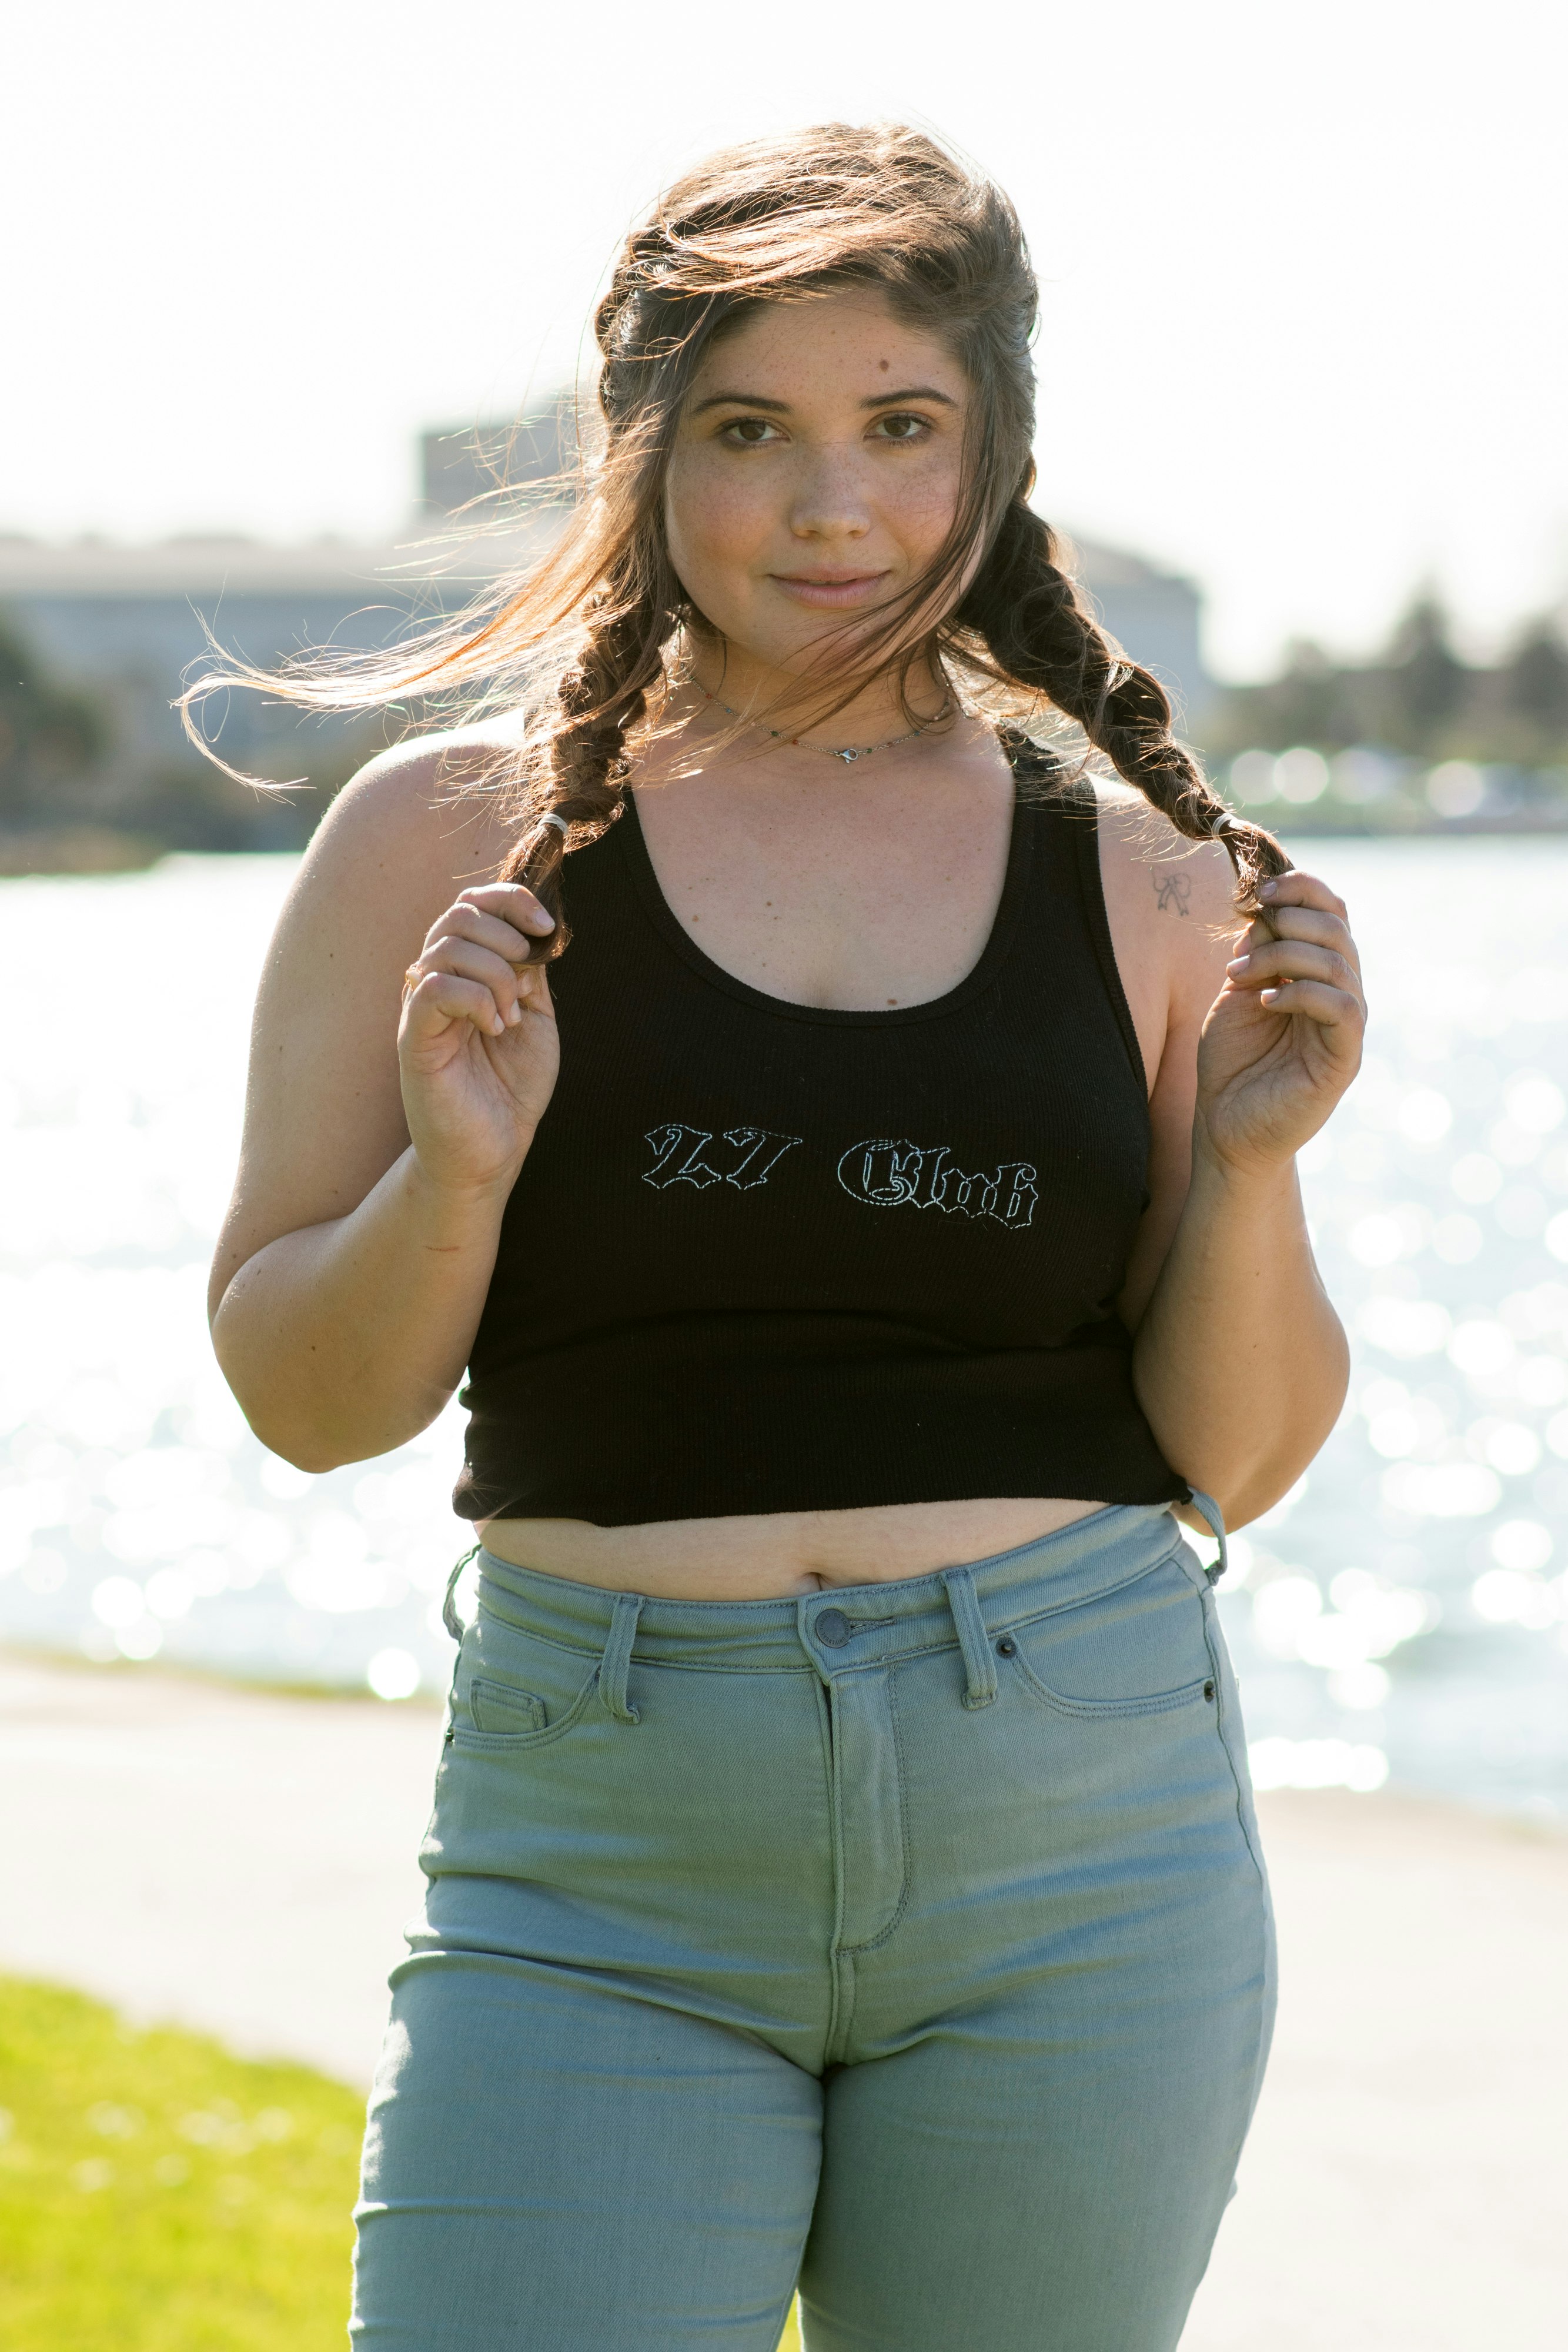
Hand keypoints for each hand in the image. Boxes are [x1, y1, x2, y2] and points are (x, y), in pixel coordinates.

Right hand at [398, 884, 559, 1195]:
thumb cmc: (510, 1087)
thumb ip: (530, 972)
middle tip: (526, 983)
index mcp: (463, 971)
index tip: (546, 925)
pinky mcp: (414, 1038)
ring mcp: (420, 1008)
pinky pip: (434, 989)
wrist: (493, 1149)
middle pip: (457, 915)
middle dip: (505, 936)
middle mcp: (435, 981)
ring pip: (447, 948)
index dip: (510, 900)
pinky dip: (475, 999)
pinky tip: (494, 1028)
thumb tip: (535, 930)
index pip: (471, 905)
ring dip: (495, 975)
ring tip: (510, 1018)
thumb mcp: (535, 1017)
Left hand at [1196, 871, 1364, 1176]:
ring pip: (1338, 962)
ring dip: (1283, 956)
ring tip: (1240, 975)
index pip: (1331, 913)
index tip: (1261, 892)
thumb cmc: (1232, 1063)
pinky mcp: (1344, 1058)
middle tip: (1247, 941)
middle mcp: (1340, 993)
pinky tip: (1266, 1003)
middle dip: (1290, 920)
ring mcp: (1345, 1026)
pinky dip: (1303, 993)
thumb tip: (1267, 911)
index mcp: (1318, 973)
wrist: (1226, 1127)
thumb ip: (1255, 952)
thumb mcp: (1237, 993)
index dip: (1304, 890)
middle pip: (1338, 928)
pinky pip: (1343, 1007)